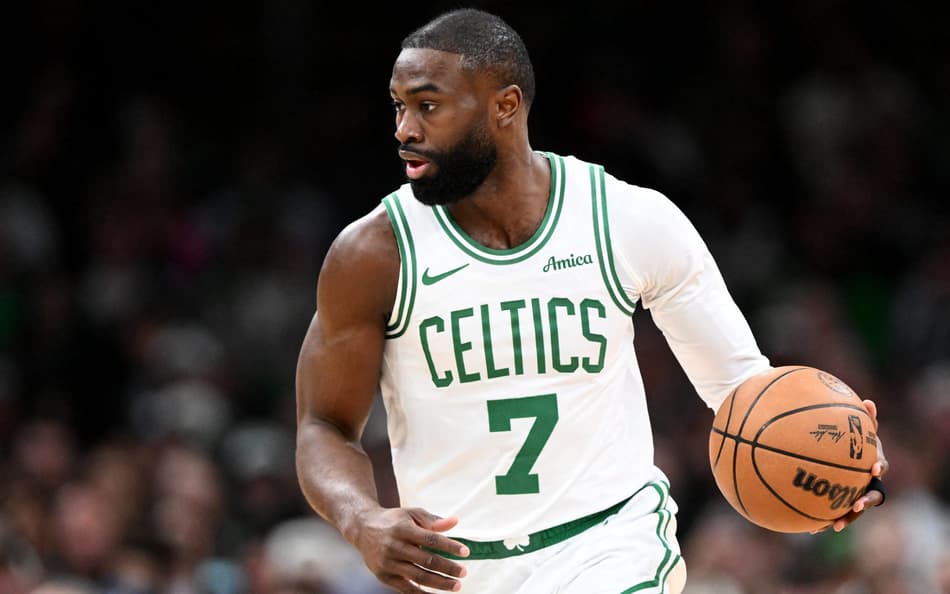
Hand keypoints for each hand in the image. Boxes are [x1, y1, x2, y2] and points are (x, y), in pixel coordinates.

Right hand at [349, 507, 469, 592]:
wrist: (362, 528)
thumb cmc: (393, 521)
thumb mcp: (411, 514)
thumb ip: (433, 520)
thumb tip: (455, 522)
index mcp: (403, 529)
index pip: (431, 539)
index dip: (449, 546)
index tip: (465, 552)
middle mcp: (395, 546)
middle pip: (426, 560)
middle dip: (448, 568)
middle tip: (463, 572)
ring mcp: (388, 563)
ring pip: (418, 576)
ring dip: (439, 583)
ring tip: (456, 585)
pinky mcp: (384, 576)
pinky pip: (406, 588)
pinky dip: (422, 593)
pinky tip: (435, 593)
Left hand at [812, 399, 889, 533]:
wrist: (840, 452)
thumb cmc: (850, 435)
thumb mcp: (856, 425)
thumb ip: (862, 418)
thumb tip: (868, 401)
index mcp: (873, 463)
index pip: (882, 466)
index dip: (880, 467)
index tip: (873, 468)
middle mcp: (868, 481)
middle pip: (873, 496)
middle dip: (864, 501)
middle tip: (855, 505)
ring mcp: (856, 493)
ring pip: (854, 509)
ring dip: (846, 518)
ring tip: (833, 525)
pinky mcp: (841, 501)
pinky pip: (834, 511)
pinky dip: (824, 519)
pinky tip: (809, 528)